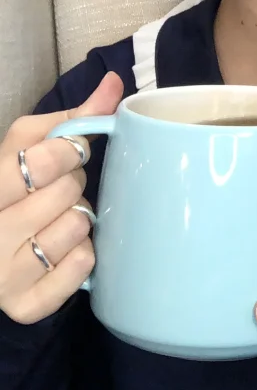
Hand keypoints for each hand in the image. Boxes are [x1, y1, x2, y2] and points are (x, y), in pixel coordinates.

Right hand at [0, 73, 122, 323]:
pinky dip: (83, 257)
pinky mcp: (26, 306)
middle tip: (59, 192)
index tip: (70, 153)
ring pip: (75, 229)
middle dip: (72, 185)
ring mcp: (2, 277)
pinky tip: (64, 251)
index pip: (41, 160)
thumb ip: (72, 116)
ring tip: (59, 220)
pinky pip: (81, 269)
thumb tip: (113, 83)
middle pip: (64, 193)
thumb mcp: (27, 146)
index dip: (69, 151)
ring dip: (80, 220)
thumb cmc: (13, 189)